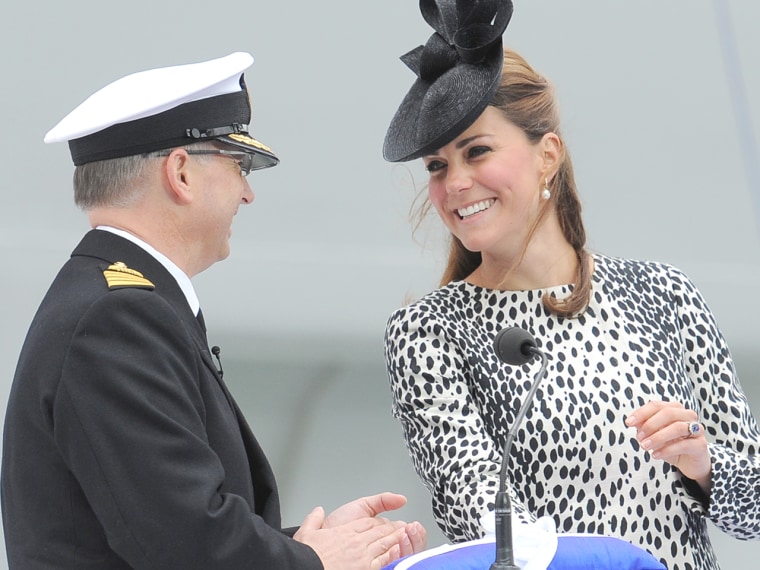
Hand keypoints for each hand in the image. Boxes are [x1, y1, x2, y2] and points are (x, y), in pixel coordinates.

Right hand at [294, 505, 412, 569]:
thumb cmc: (307, 555)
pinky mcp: (365, 569)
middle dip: (392, 528)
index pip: (367, 522)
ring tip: (405, 536)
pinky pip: (383, 560)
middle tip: (403, 526)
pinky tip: (398, 552)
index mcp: (344, 532)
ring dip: (396, 539)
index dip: (378, 521)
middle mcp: (355, 542)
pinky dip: (392, 555)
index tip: (385, 521)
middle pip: (379, 531)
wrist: (305, 568)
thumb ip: (313, 519)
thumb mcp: (306, 532)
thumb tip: (318, 511)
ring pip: (384, 544)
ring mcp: (362, 557)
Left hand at [322, 493, 426, 555]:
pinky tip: (397, 547)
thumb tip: (402, 499)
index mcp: (381, 533)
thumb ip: (383, 500)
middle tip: (413, 529)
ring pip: (402, 554)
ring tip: (407, 534)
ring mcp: (377, 557)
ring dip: (408, 545)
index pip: (405, 534)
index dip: (413, 530)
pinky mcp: (373, 565)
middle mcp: (381, 546)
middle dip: (413, 537)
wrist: (320, 537)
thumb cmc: (336, 525)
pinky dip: (396, 554)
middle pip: (407, 545)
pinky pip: (390, 561)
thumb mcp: (362, 506)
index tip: (414, 525)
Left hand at [626, 400, 711, 492]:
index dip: (641, 413)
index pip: (656, 405)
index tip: (628, 423)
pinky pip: (684, 445)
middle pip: (668, 413)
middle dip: (650, 425)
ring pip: (677, 427)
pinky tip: (655, 455)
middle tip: (638, 437)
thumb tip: (633, 423)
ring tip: (644, 447)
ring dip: (658, 437)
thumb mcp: (654, 435)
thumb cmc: (671, 445)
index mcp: (675, 409)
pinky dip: (667, 450)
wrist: (690, 462)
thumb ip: (644, 427)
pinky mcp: (701, 445)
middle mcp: (688, 415)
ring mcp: (697, 429)